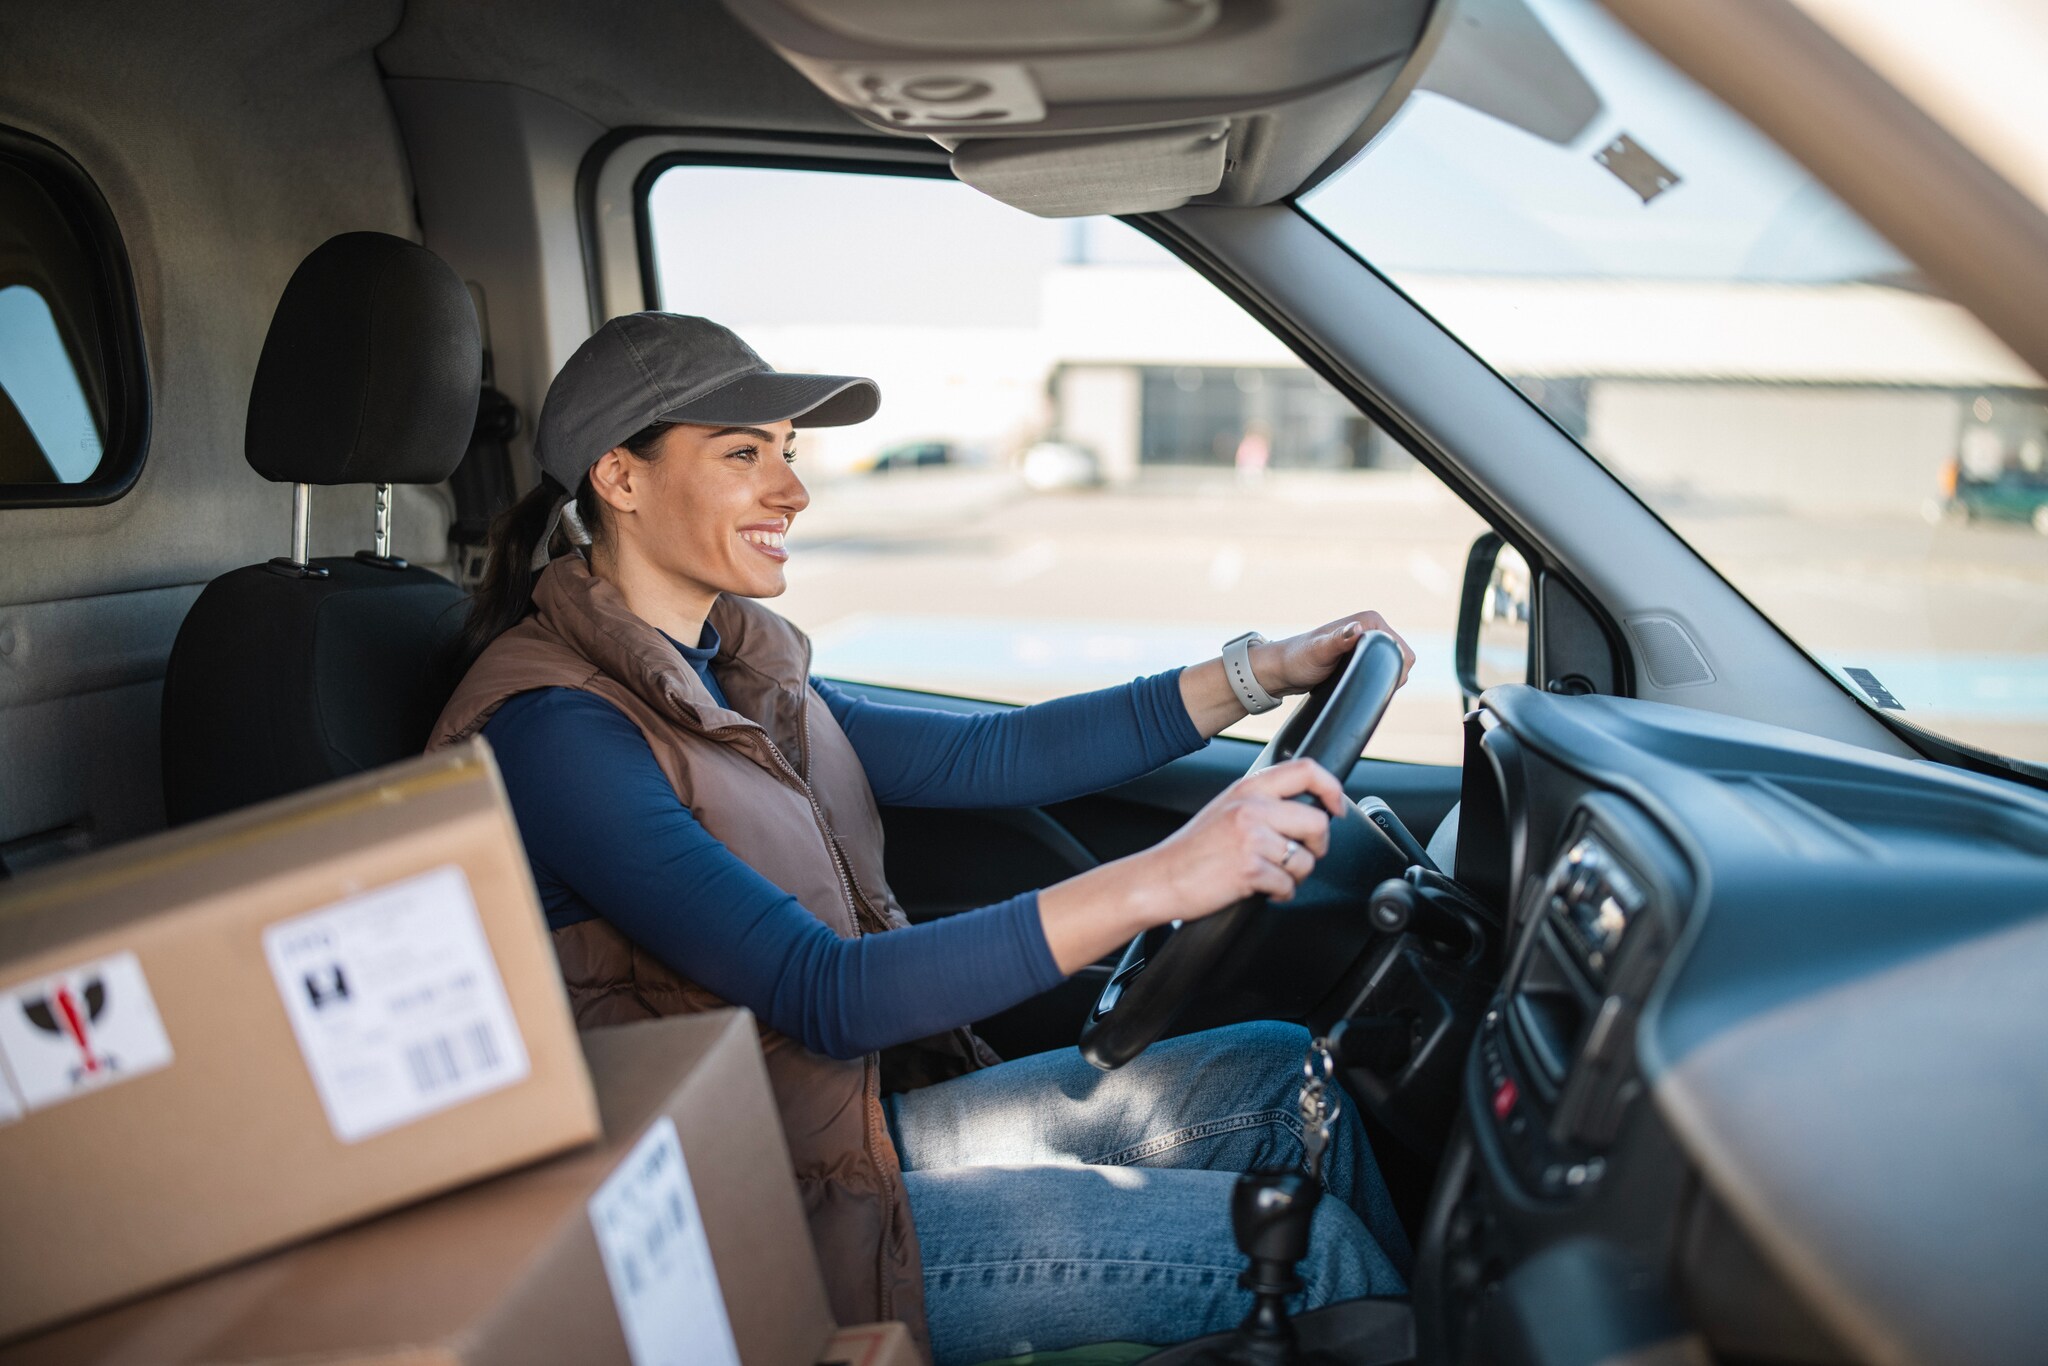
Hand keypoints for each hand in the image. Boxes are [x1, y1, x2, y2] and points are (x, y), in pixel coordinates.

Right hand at [1036, 757, 1352, 972]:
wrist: (1159, 878)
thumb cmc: (1191, 850)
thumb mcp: (1226, 809)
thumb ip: (1261, 802)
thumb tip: (1305, 809)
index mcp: (1247, 788)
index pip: (1305, 771)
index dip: (1332, 788)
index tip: (1337, 806)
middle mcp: (1251, 807)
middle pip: (1317, 822)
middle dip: (1317, 846)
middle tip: (1303, 856)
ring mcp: (1250, 837)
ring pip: (1304, 859)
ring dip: (1295, 876)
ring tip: (1271, 876)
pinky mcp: (1250, 868)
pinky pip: (1288, 885)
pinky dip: (1280, 893)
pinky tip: (1261, 890)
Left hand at [1256, 611, 1413, 695]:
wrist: (1282, 670)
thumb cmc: (1298, 659)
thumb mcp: (1319, 652)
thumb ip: (1338, 640)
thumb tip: (1356, 629)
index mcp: (1370, 621)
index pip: (1401, 649)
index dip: (1393, 668)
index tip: (1372, 679)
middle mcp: (1371, 628)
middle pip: (1401, 658)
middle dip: (1388, 674)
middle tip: (1362, 683)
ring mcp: (1367, 642)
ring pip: (1393, 666)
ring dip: (1382, 677)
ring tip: (1358, 683)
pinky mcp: (1362, 656)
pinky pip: (1381, 669)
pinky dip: (1376, 678)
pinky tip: (1360, 685)